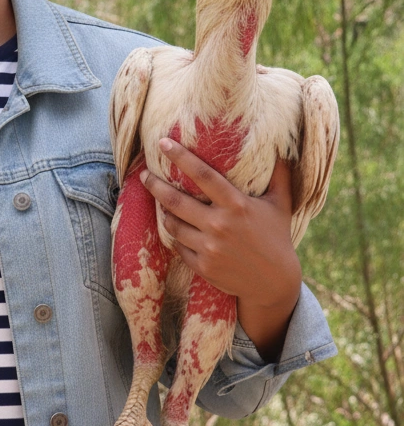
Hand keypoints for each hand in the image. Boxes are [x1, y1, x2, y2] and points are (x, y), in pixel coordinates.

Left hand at [140, 138, 301, 361]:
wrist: (274, 283)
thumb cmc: (276, 237)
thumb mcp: (281, 204)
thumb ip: (279, 176)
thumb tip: (283, 148)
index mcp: (236, 205)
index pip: (203, 175)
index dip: (181, 157)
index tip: (163, 143)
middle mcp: (219, 225)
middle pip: (175, 201)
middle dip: (155, 185)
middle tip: (144, 175)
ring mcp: (208, 248)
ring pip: (172, 224)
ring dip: (163, 211)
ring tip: (160, 202)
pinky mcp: (201, 265)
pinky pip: (178, 245)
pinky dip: (175, 235)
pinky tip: (174, 226)